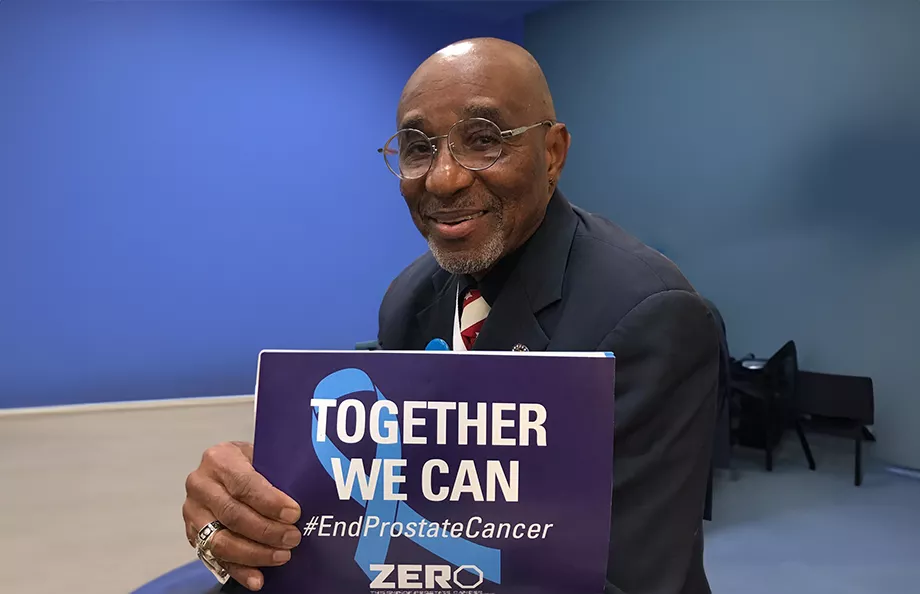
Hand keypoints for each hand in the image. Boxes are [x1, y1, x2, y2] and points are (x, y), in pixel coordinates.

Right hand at [183, 441, 301, 590]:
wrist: (225, 468)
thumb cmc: (249, 462)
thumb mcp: (261, 455)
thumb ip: (275, 473)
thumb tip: (305, 495)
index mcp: (219, 459)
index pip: (244, 484)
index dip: (270, 502)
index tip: (293, 514)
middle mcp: (200, 485)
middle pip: (233, 515)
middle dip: (266, 531)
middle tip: (292, 538)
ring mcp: (193, 512)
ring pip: (221, 540)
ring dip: (255, 553)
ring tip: (282, 556)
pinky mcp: (193, 535)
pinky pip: (216, 559)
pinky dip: (239, 571)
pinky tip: (257, 578)